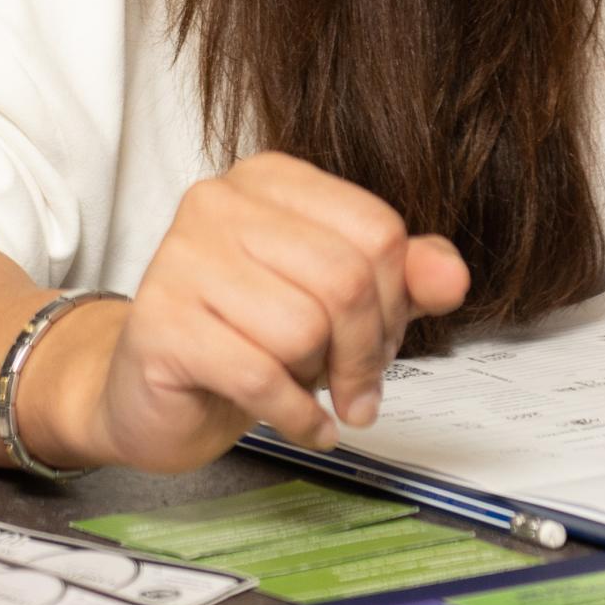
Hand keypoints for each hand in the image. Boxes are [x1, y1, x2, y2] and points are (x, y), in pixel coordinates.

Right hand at [27, 153, 469, 475]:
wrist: (152, 393)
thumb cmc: (247, 337)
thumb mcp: (339, 301)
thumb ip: (402, 278)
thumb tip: (452, 275)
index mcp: (271, 180)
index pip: (376, 230)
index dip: (397, 301)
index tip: (383, 343)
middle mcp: (220, 203)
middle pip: (345, 278)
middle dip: (366, 350)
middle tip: (355, 387)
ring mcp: (181, 258)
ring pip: (302, 328)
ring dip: (318, 380)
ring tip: (300, 386)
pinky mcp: (160, 324)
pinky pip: (260, 375)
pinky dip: (295, 415)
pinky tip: (299, 424)